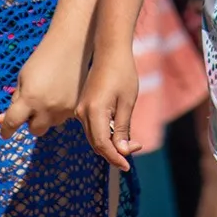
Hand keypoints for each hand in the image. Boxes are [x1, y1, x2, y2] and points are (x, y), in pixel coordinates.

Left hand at [0, 33, 85, 139]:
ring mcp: (64, 109)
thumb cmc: (43, 58)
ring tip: (52, 93)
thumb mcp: (23, 77)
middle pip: (34, 130)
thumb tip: (4, 120)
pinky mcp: (77, 107)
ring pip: (50, 123)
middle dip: (31, 121)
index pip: (12, 123)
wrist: (72, 44)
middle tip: (34, 105)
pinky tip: (62, 92)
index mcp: (29, 98)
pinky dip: (60, 109)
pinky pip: (64, 116)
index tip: (5, 133)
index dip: (6, 129)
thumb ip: (16, 100)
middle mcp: (47, 107)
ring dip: (47, 114)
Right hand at [75, 48, 142, 171]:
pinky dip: (105, 134)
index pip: (102, 145)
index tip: (128, 166)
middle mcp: (82, 113)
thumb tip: (123, 152)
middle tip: (136, 149)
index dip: (115, 158)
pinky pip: (92, 127)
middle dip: (115, 152)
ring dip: (110, 144)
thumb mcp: (127, 102)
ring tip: (131, 142)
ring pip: (94, 136)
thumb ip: (123, 128)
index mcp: (94, 112)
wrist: (110, 50)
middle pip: (96, 144)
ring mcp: (80, 109)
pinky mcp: (83, 106)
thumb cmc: (122, 74)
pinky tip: (119, 131)